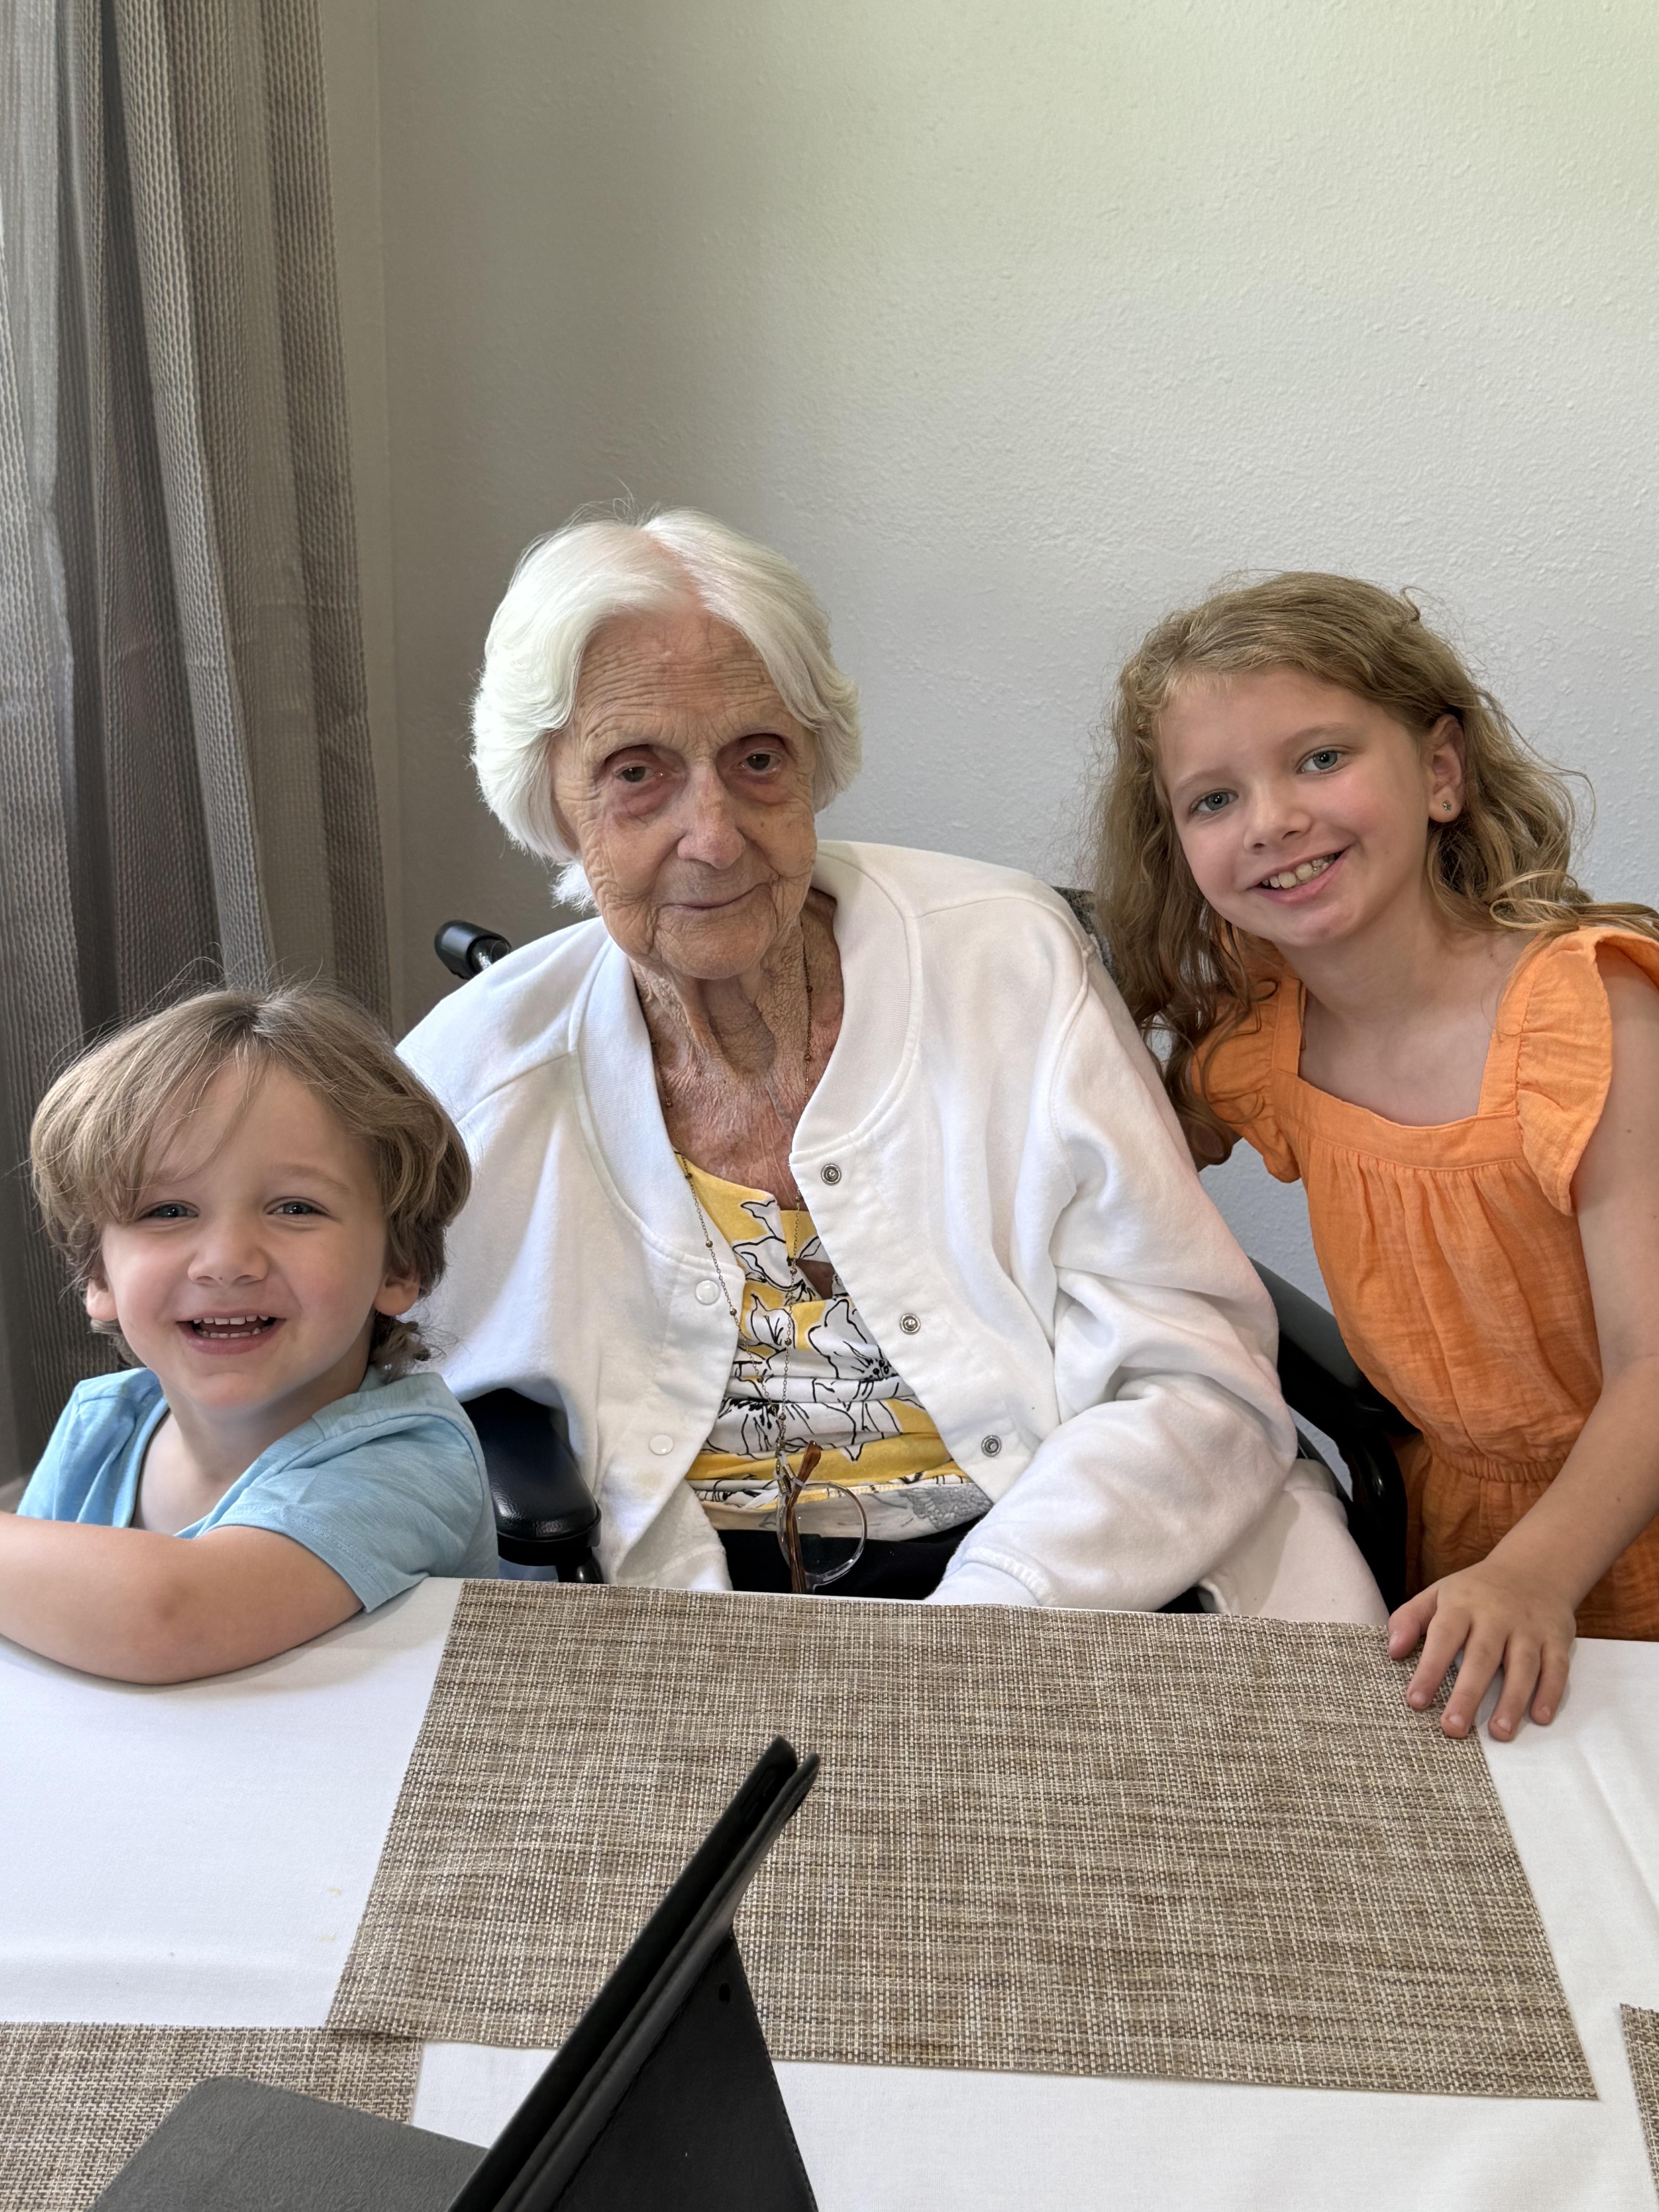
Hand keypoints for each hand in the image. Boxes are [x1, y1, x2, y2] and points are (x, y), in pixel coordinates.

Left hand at [1387, 1559, 1575, 1741]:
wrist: (1535, 1568)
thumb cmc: (1476, 1591)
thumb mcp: (1438, 1594)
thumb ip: (1410, 1618)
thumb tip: (1392, 1651)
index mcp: (1462, 1605)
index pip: (1443, 1637)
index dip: (1429, 1669)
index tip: (1415, 1701)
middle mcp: (1497, 1616)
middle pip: (1482, 1657)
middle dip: (1468, 1694)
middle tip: (1453, 1728)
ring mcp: (1529, 1628)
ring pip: (1523, 1666)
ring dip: (1512, 1701)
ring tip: (1499, 1733)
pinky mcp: (1557, 1638)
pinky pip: (1556, 1667)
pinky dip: (1551, 1693)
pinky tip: (1540, 1718)